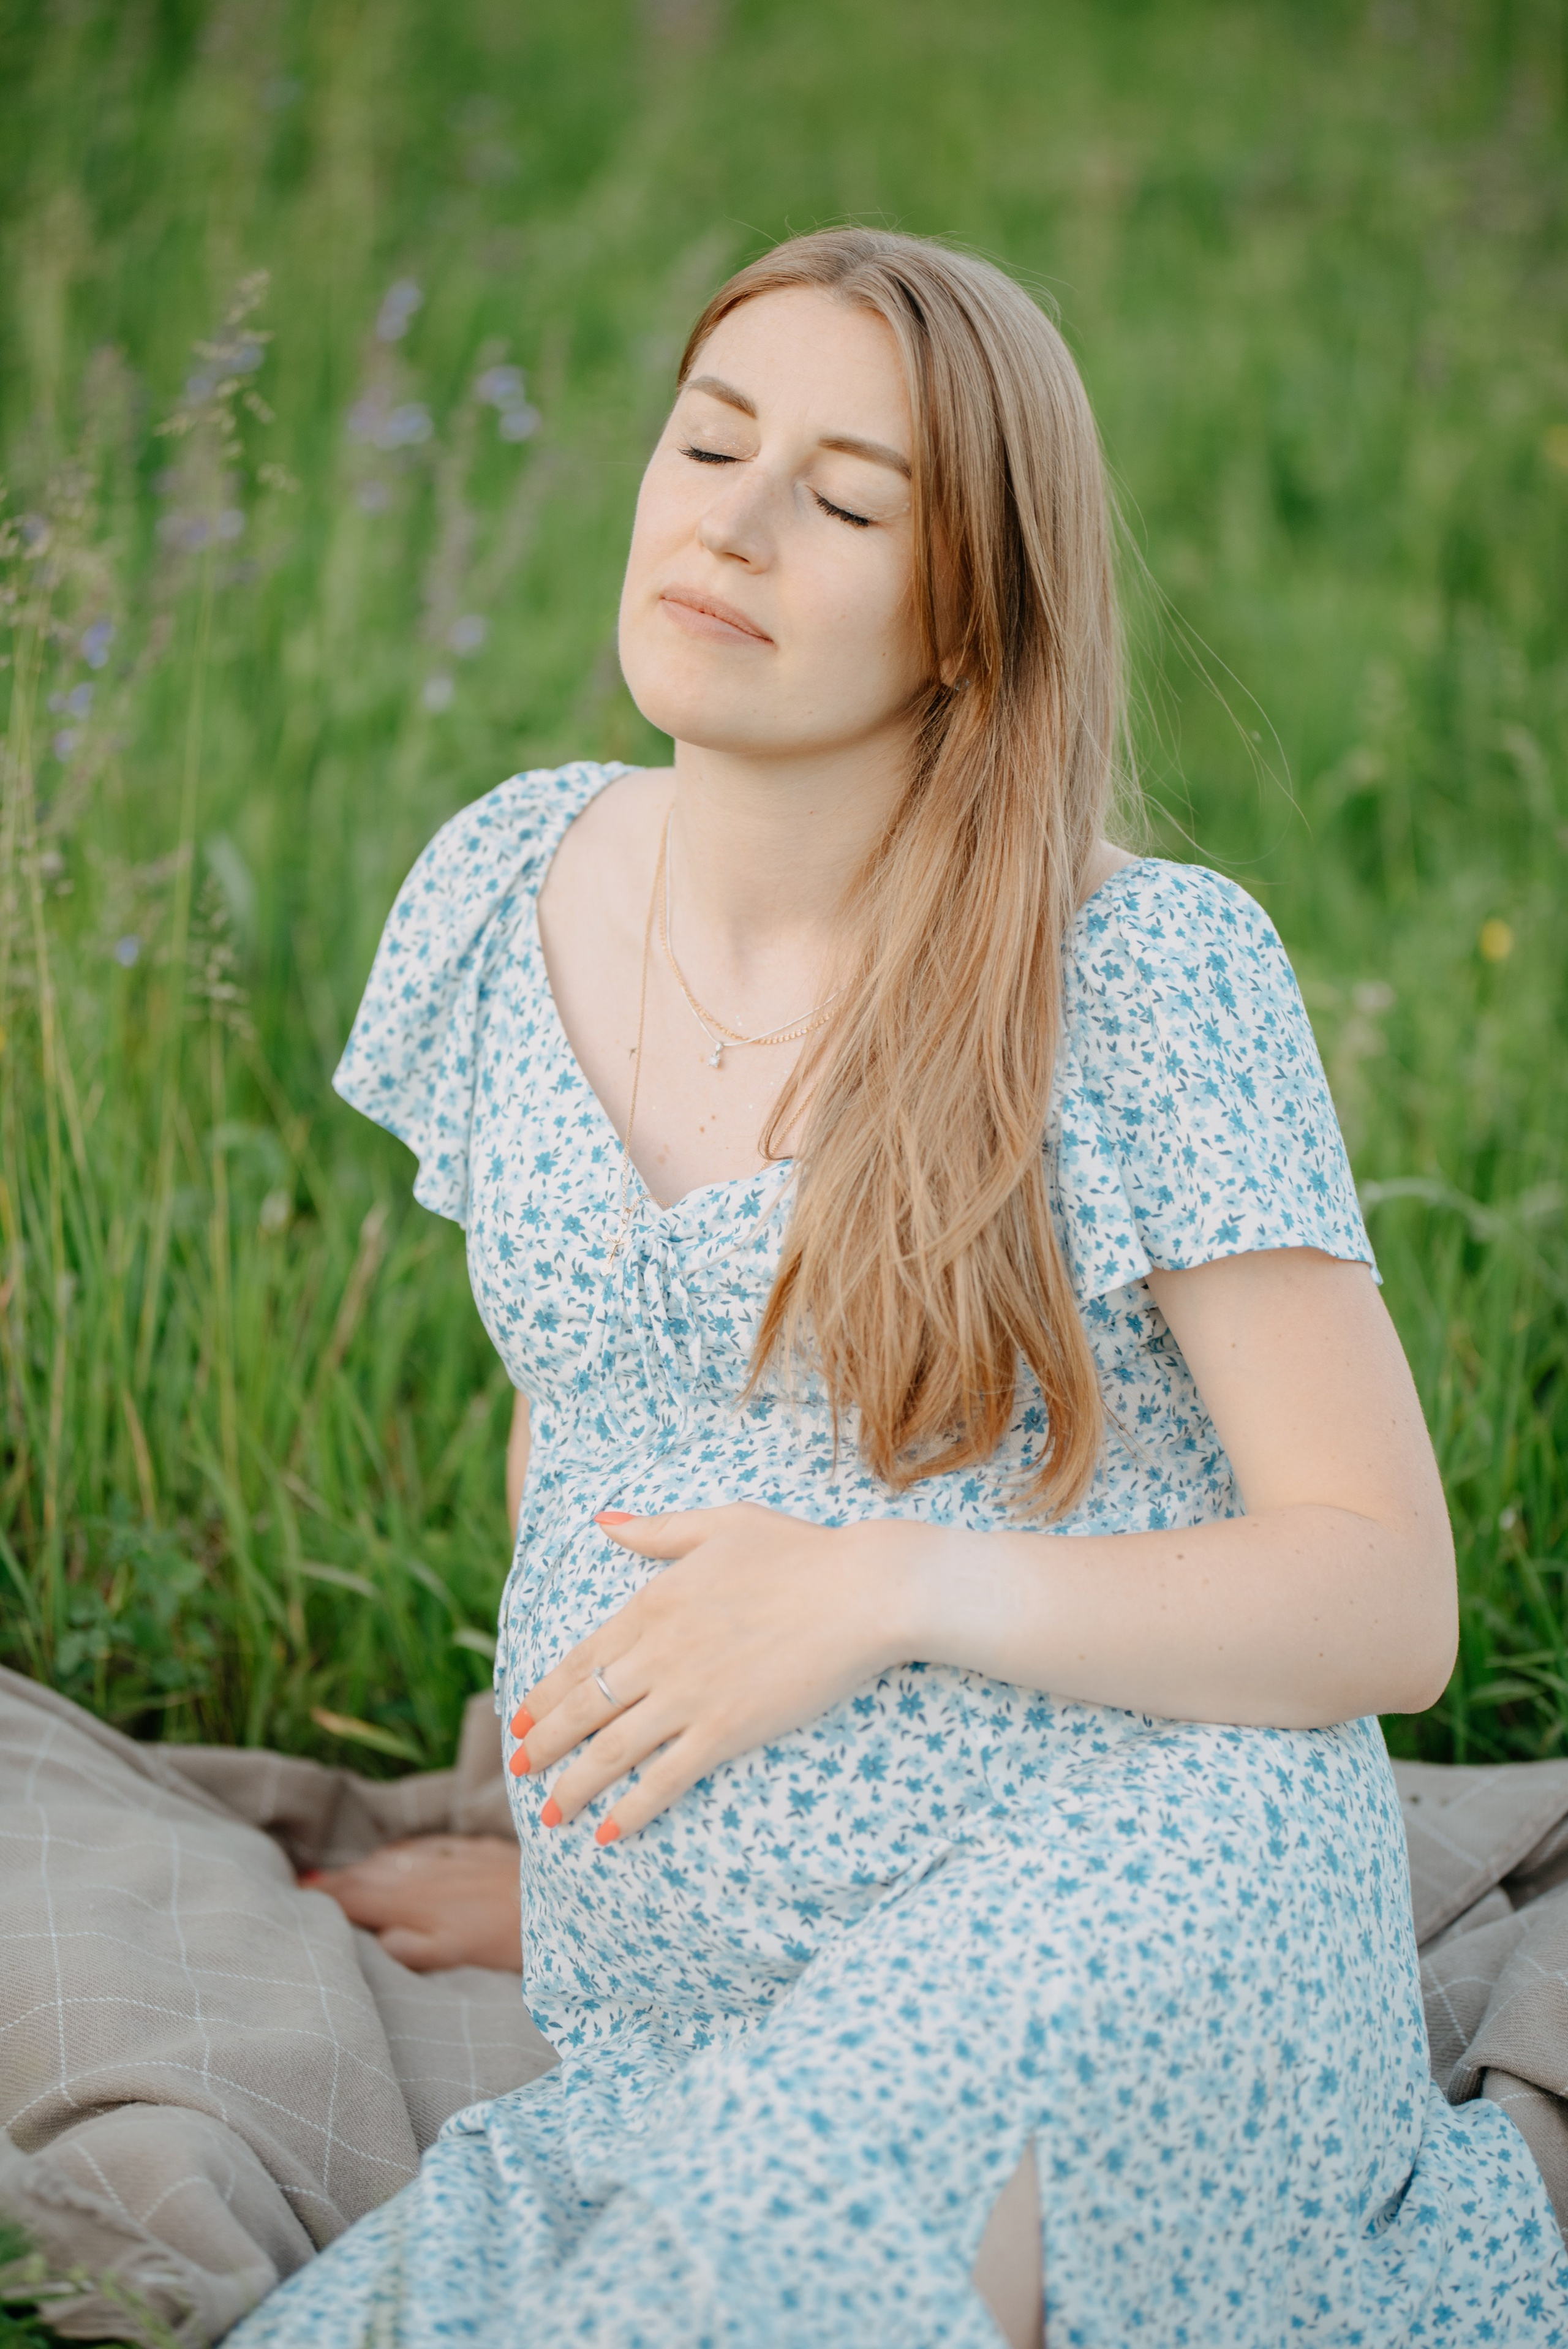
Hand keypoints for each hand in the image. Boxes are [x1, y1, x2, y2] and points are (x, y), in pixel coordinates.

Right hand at [299, 1835, 522, 1971]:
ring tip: (344, 1875)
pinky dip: (402, 1850)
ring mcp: (451, 1856)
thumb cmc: (507, 1941)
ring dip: (366, 1865)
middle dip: (337, 1880)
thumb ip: (405, 1947)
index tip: (294, 1897)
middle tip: (307, 1886)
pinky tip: (400, 1852)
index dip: (324, 1896)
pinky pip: (426, 1843)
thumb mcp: (451, 1956)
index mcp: (411, 1901)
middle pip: (369, 1872)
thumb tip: (370, 1936)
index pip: (354, 1895)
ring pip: (395, 1856)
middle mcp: (425, 1871)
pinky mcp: (476, 1848)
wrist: (564, 1897)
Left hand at [509, 1504, 907, 1843]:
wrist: (860, 1590)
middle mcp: (658, 1653)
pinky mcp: (725, 1731)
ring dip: (574, 1785)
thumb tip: (603, 1521)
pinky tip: (609, 1833)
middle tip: (518, 1766)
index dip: (546, 1693)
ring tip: (549, 1812)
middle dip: (544, 1742)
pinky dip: (632, 1809)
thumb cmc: (799, 1551)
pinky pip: (664, 1779)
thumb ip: (656, 1530)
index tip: (519, 1717)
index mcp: (653, 1602)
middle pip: (584, 1707)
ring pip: (611, 1750)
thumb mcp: (721, 1523)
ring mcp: (689, 1696)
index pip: (582, 1657)